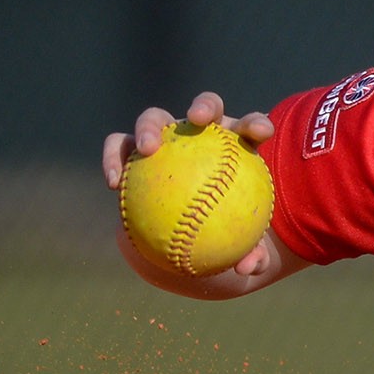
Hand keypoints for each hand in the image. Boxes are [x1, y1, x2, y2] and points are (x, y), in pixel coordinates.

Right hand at [102, 91, 286, 287]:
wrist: (191, 234)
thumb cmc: (225, 237)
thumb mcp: (245, 249)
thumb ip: (253, 256)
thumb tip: (248, 267)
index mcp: (236, 147)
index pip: (252, 128)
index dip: (257, 125)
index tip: (260, 134)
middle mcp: (202, 134)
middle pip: (206, 106)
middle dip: (205, 105)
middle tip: (198, 121)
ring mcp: (165, 138)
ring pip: (154, 118)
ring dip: (149, 126)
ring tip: (146, 149)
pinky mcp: (132, 150)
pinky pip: (119, 148)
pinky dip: (114, 159)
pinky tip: (114, 184)